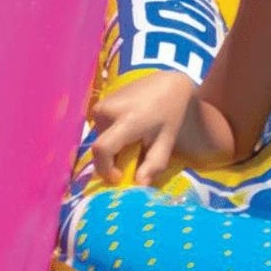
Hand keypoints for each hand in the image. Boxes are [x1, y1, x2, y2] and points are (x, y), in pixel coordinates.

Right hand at [88, 71, 197, 186]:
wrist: (167, 84)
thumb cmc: (170, 114)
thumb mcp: (166, 142)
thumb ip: (153, 165)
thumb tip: (139, 186)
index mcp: (126, 120)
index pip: (102, 150)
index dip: (105, 169)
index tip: (119, 177)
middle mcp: (108, 111)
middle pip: (100, 146)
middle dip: (112, 160)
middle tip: (132, 159)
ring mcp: (102, 104)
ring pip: (99, 138)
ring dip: (112, 147)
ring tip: (133, 142)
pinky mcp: (100, 102)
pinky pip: (100, 128)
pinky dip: (111, 135)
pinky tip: (129, 130)